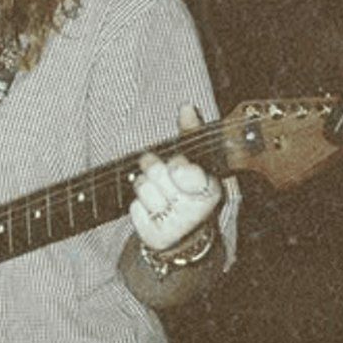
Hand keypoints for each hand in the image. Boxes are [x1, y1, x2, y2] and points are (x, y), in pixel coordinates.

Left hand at [129, 104, 221, 251]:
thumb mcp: (195, 161)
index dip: (175, 165)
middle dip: (154, 168)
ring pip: (142, 187)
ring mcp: (174, 225)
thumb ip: (190, 133)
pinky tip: (152, 211)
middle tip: (163, 177)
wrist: (184, 234)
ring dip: (144, 187)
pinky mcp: (154, 235)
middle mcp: (194, 210)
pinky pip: (133, 207)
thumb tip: (187, 106)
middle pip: (156, 172)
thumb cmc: (188, 190)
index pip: (182, 168)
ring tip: (158, 194)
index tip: (178, 167)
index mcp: (209, 188)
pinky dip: (138, 206)